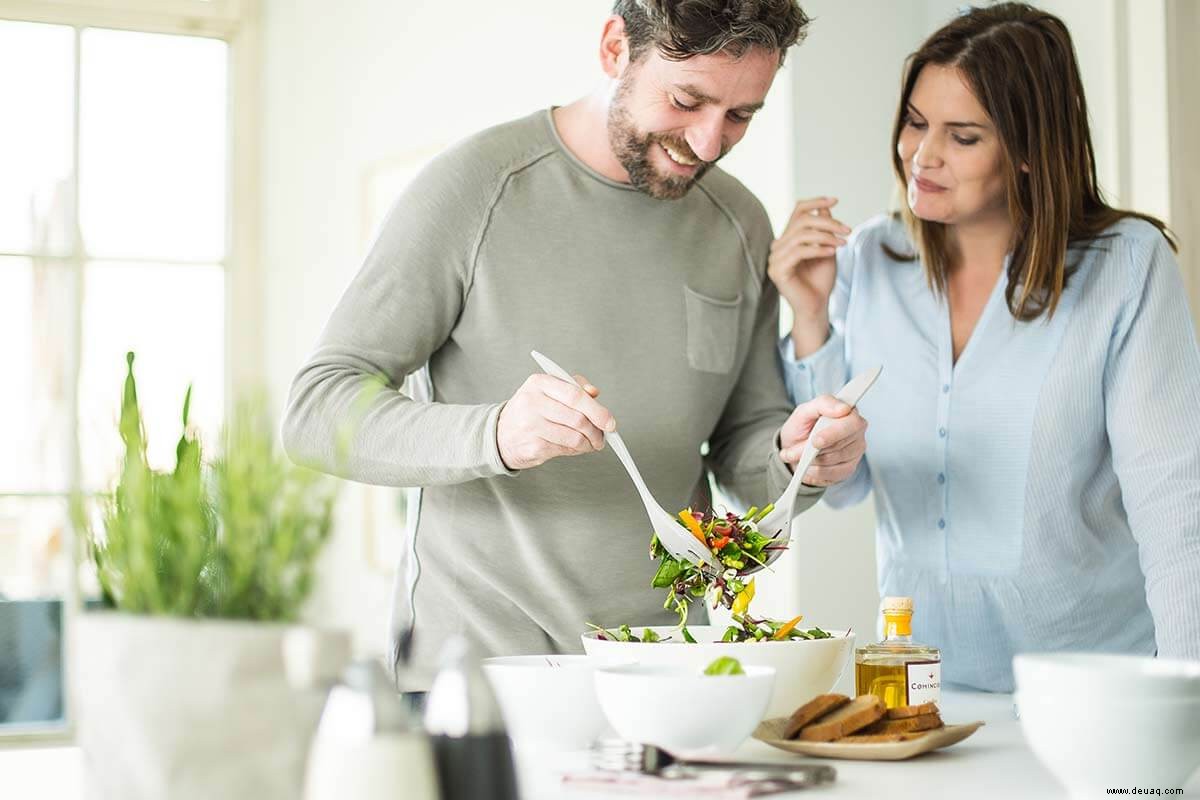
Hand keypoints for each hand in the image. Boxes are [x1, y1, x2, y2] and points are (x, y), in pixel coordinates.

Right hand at [497, 373, 614, 469]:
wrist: (501, 434)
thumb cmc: (531, 410)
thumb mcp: (547, 389)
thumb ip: (573, 386)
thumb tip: (594, 393)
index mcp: (539, 383)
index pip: (575, 395)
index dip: (597, 410)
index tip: (610, 422)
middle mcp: (532, 402)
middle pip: (578, 418)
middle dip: (597, 430)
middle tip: (603, 436)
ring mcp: (531, 426)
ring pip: (575, 437)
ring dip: (590, 443)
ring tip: (593, 443)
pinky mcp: (533, 446)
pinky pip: (566, 450)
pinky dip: (578, 450)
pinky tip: (578, 447)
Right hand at [768, 197, 850, 353]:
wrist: (816, 306)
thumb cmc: (820, 280)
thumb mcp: (826, 248)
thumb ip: (823, 229)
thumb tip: (825, 206)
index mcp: (788, 238)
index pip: (797, 211)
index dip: (816, 202)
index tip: (836, 200)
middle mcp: (778, 246)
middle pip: (803, 221)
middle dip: (828, 223)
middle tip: (847, 230)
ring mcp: (775, 258)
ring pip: (802, 235)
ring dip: (827, 236)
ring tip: (842, 243)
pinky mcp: (778, 270)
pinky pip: (799, 251)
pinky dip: (819, 249)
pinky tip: (833, 251)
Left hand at [778, 394, 867, 486]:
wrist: (795, 448)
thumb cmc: (802, 428)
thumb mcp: (804, 411)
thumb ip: (822, 404)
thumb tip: (843, 408)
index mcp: (849, 413)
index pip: (851, 423)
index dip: (833, 433)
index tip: (816, 441)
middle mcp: (857, 432)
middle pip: (840, 445)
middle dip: (813, 449)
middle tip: (795, 451)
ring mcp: (855, 451)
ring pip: (833, 460)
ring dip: (810, 460)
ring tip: (797, 455)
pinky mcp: (850, 468)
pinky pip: (832, 473)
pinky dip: (814, 471)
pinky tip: (808, 465)